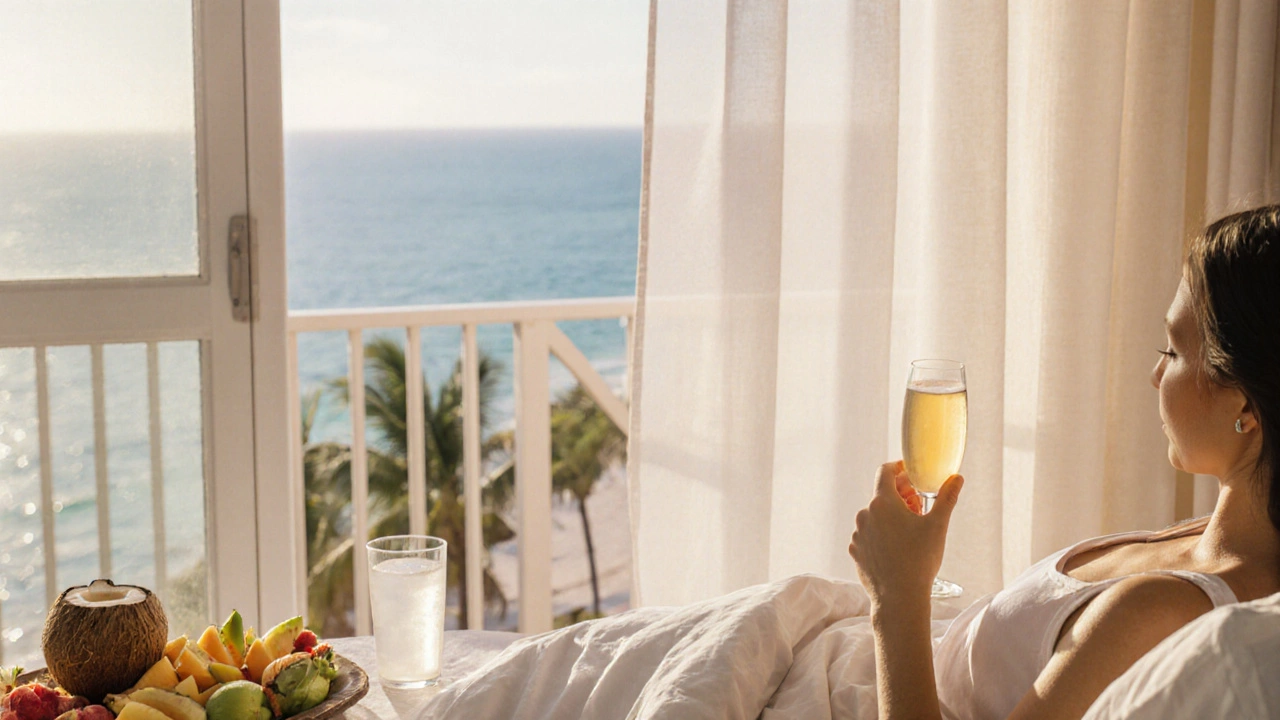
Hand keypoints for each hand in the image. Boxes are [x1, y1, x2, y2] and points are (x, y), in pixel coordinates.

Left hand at [848, 461, 962, 607]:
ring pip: (874, 515)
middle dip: (901, 495)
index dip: (899, 469)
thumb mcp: (938, 526)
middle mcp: (864, 515)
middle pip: (882, 494)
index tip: (912, 475)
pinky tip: (897, 547)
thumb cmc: (919, 561)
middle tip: (919, 505)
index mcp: (882, 503)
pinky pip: (868, 534)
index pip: (885, 471)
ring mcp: (857, 534)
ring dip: (890, 516)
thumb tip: (956, 478)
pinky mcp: (855, 551)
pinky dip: (881, 534)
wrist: (899, 598)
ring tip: (910, 530)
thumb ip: (946, 497)